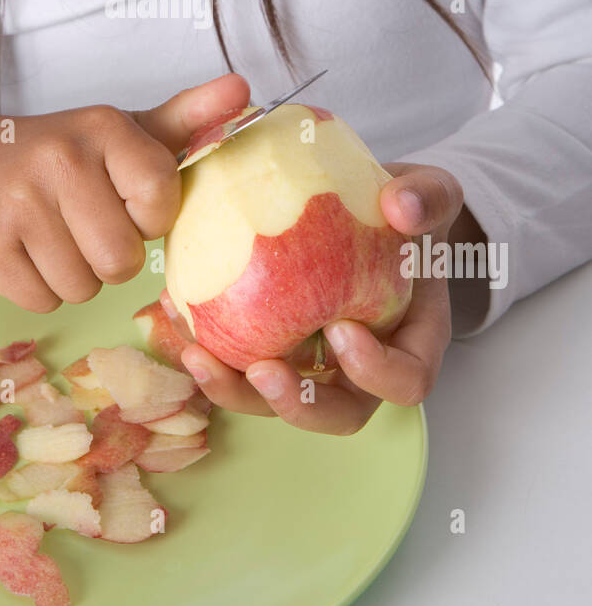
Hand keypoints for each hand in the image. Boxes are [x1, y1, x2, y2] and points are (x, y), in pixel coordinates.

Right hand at [0, 73, 251, 311]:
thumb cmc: (64, 154)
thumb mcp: (125, 131)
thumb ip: (188, 116)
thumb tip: (242, 87)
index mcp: (103, 128)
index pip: (158, 197)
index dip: (149, 217)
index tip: (128, 204)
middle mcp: (58, 159)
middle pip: (120, 259)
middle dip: (112, 257)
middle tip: (90, 228)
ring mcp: (17, 203)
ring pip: (82, 287)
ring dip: (77, 276)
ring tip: (57, 237)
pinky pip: (41, 301)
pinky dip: (40, 289)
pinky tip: (28, 251)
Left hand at [159, 162, 464, 434]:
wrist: (367, 205)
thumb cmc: (405, 209)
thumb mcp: (431, 193)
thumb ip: (427, 199)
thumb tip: (401, 205)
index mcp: (412, 340)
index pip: (406, 380)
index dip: (376, 371)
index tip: (341, 329)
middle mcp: (363, 366)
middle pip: (338, 412)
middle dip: (298, 403)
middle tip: (261, 370)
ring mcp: (315, 360)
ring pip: (277, 399)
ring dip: (235, 390)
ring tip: (198, 356)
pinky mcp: (272, 342)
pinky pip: (240, 360)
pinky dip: (207, 346)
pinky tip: (174, 309)